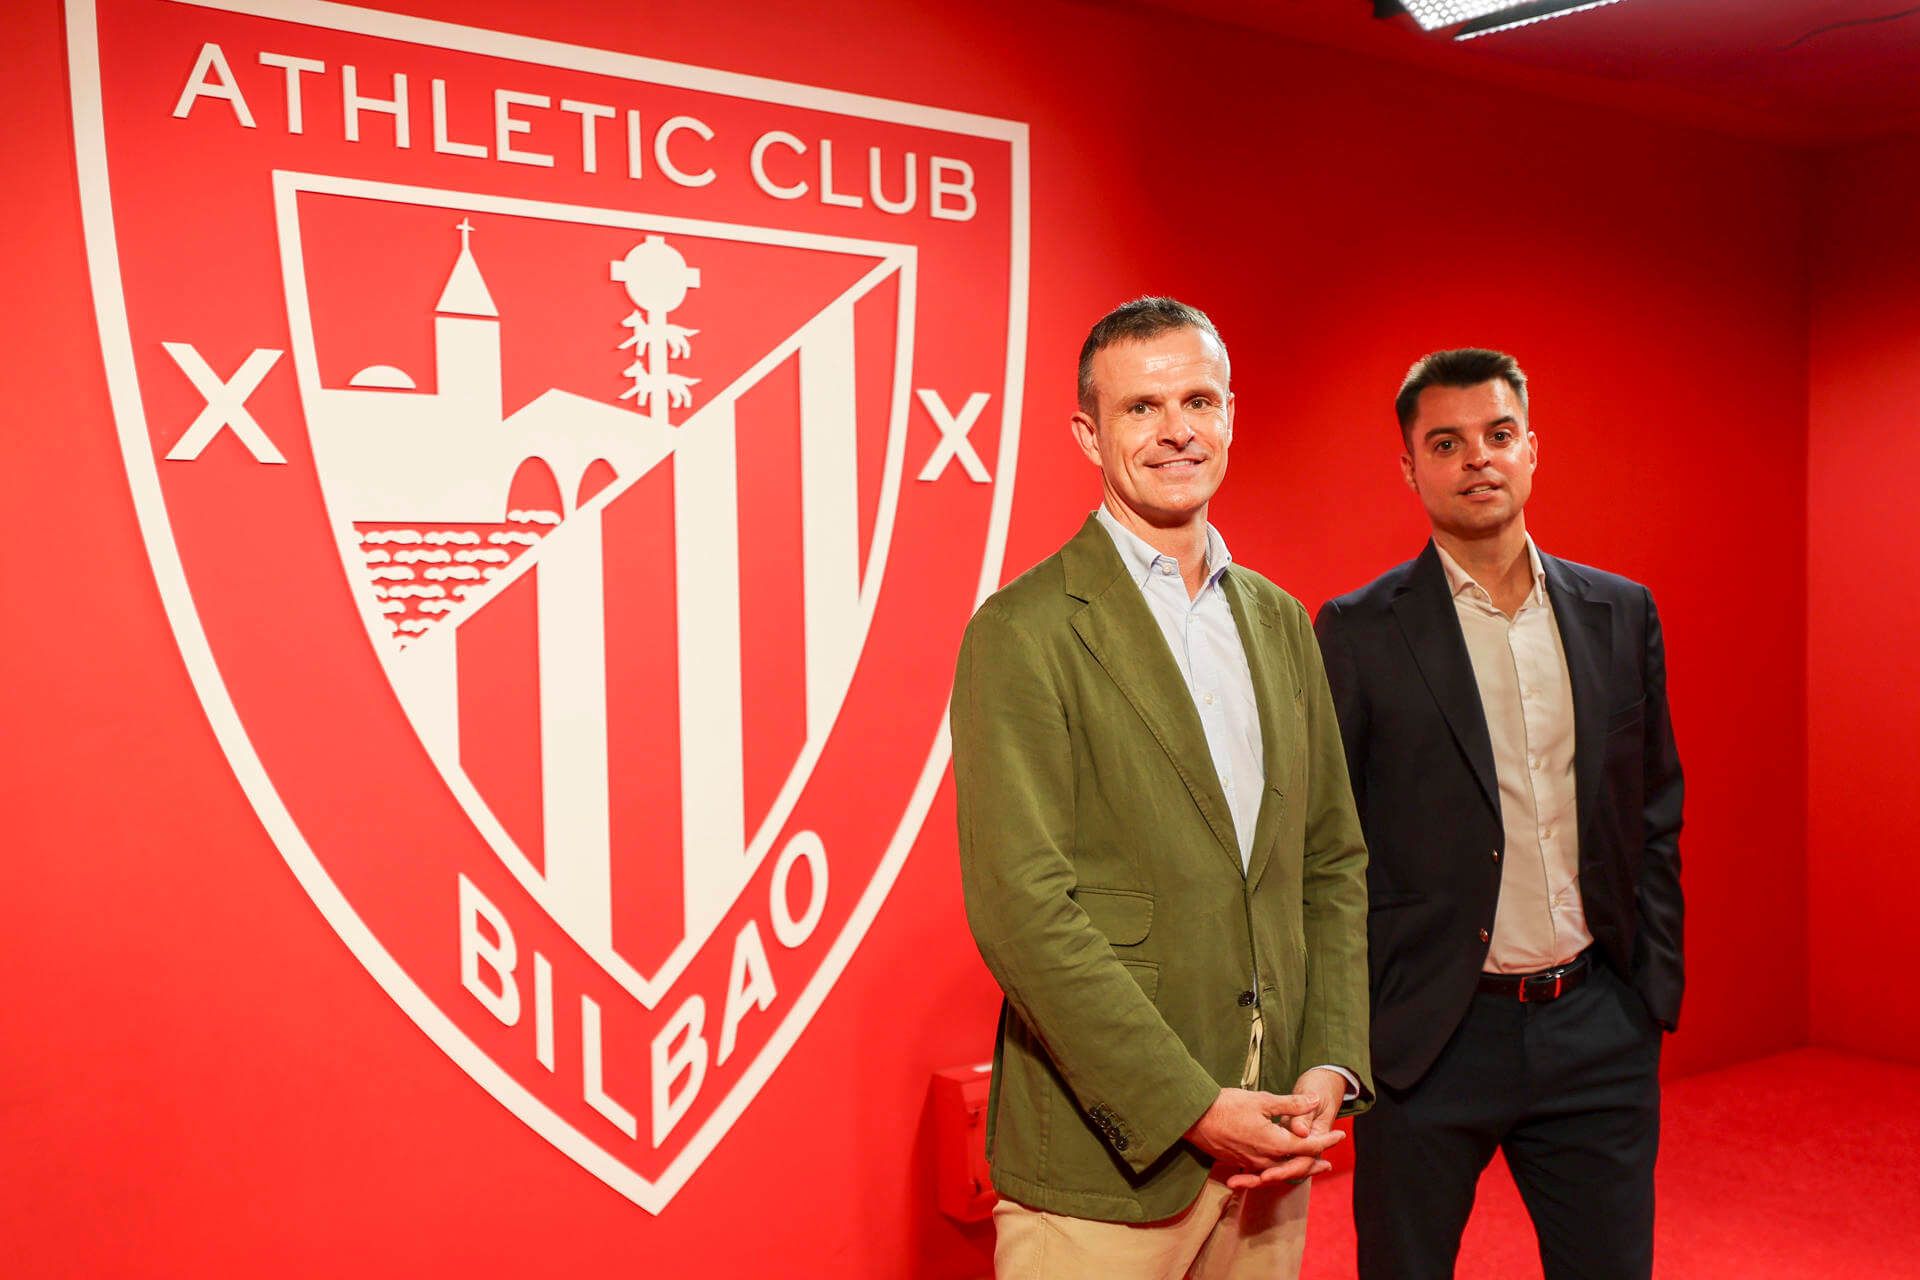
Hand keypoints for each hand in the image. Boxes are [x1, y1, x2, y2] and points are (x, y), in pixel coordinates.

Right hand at [1218, 1068, 1347, 1189]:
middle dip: (1314, 1163)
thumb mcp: (1262, 1100)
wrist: (1194, 1118)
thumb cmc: (1227, 1105)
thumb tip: (1314, 1102)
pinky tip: (1276, 1165)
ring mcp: (1251, 1163)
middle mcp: (1265, 1158)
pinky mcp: (1239, 1162)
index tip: (1340, 1135)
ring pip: (1280, 1170)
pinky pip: (1263, 1171)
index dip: (1326, 1141)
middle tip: (1328, 1162)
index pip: (1308, 1146)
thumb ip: (1290, 1104)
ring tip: (1307, 1166)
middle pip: (1296, 1165)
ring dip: (1296, 1168)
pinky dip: (1275, 1170)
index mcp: (1274, 1142)